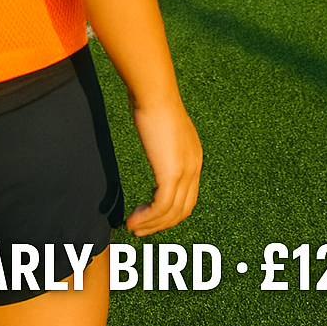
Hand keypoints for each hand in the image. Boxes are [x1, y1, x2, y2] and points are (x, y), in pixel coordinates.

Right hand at [126, 99, 202, 236]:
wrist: (154, 95)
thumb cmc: (153, 105)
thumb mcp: (163, 130)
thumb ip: (163, 145)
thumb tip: (154, 148)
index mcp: (194, 157)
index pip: (187, 196)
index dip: (169, 212)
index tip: (149, 217)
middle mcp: (194, 166)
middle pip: (183, 209)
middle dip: (161, 224)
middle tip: (140, 230)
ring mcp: (186, 171)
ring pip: (171, 212)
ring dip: (151, 224)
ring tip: (133, 228)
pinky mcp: (172, 174)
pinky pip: (161, 206)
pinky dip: (147, 217)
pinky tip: (132, 218)